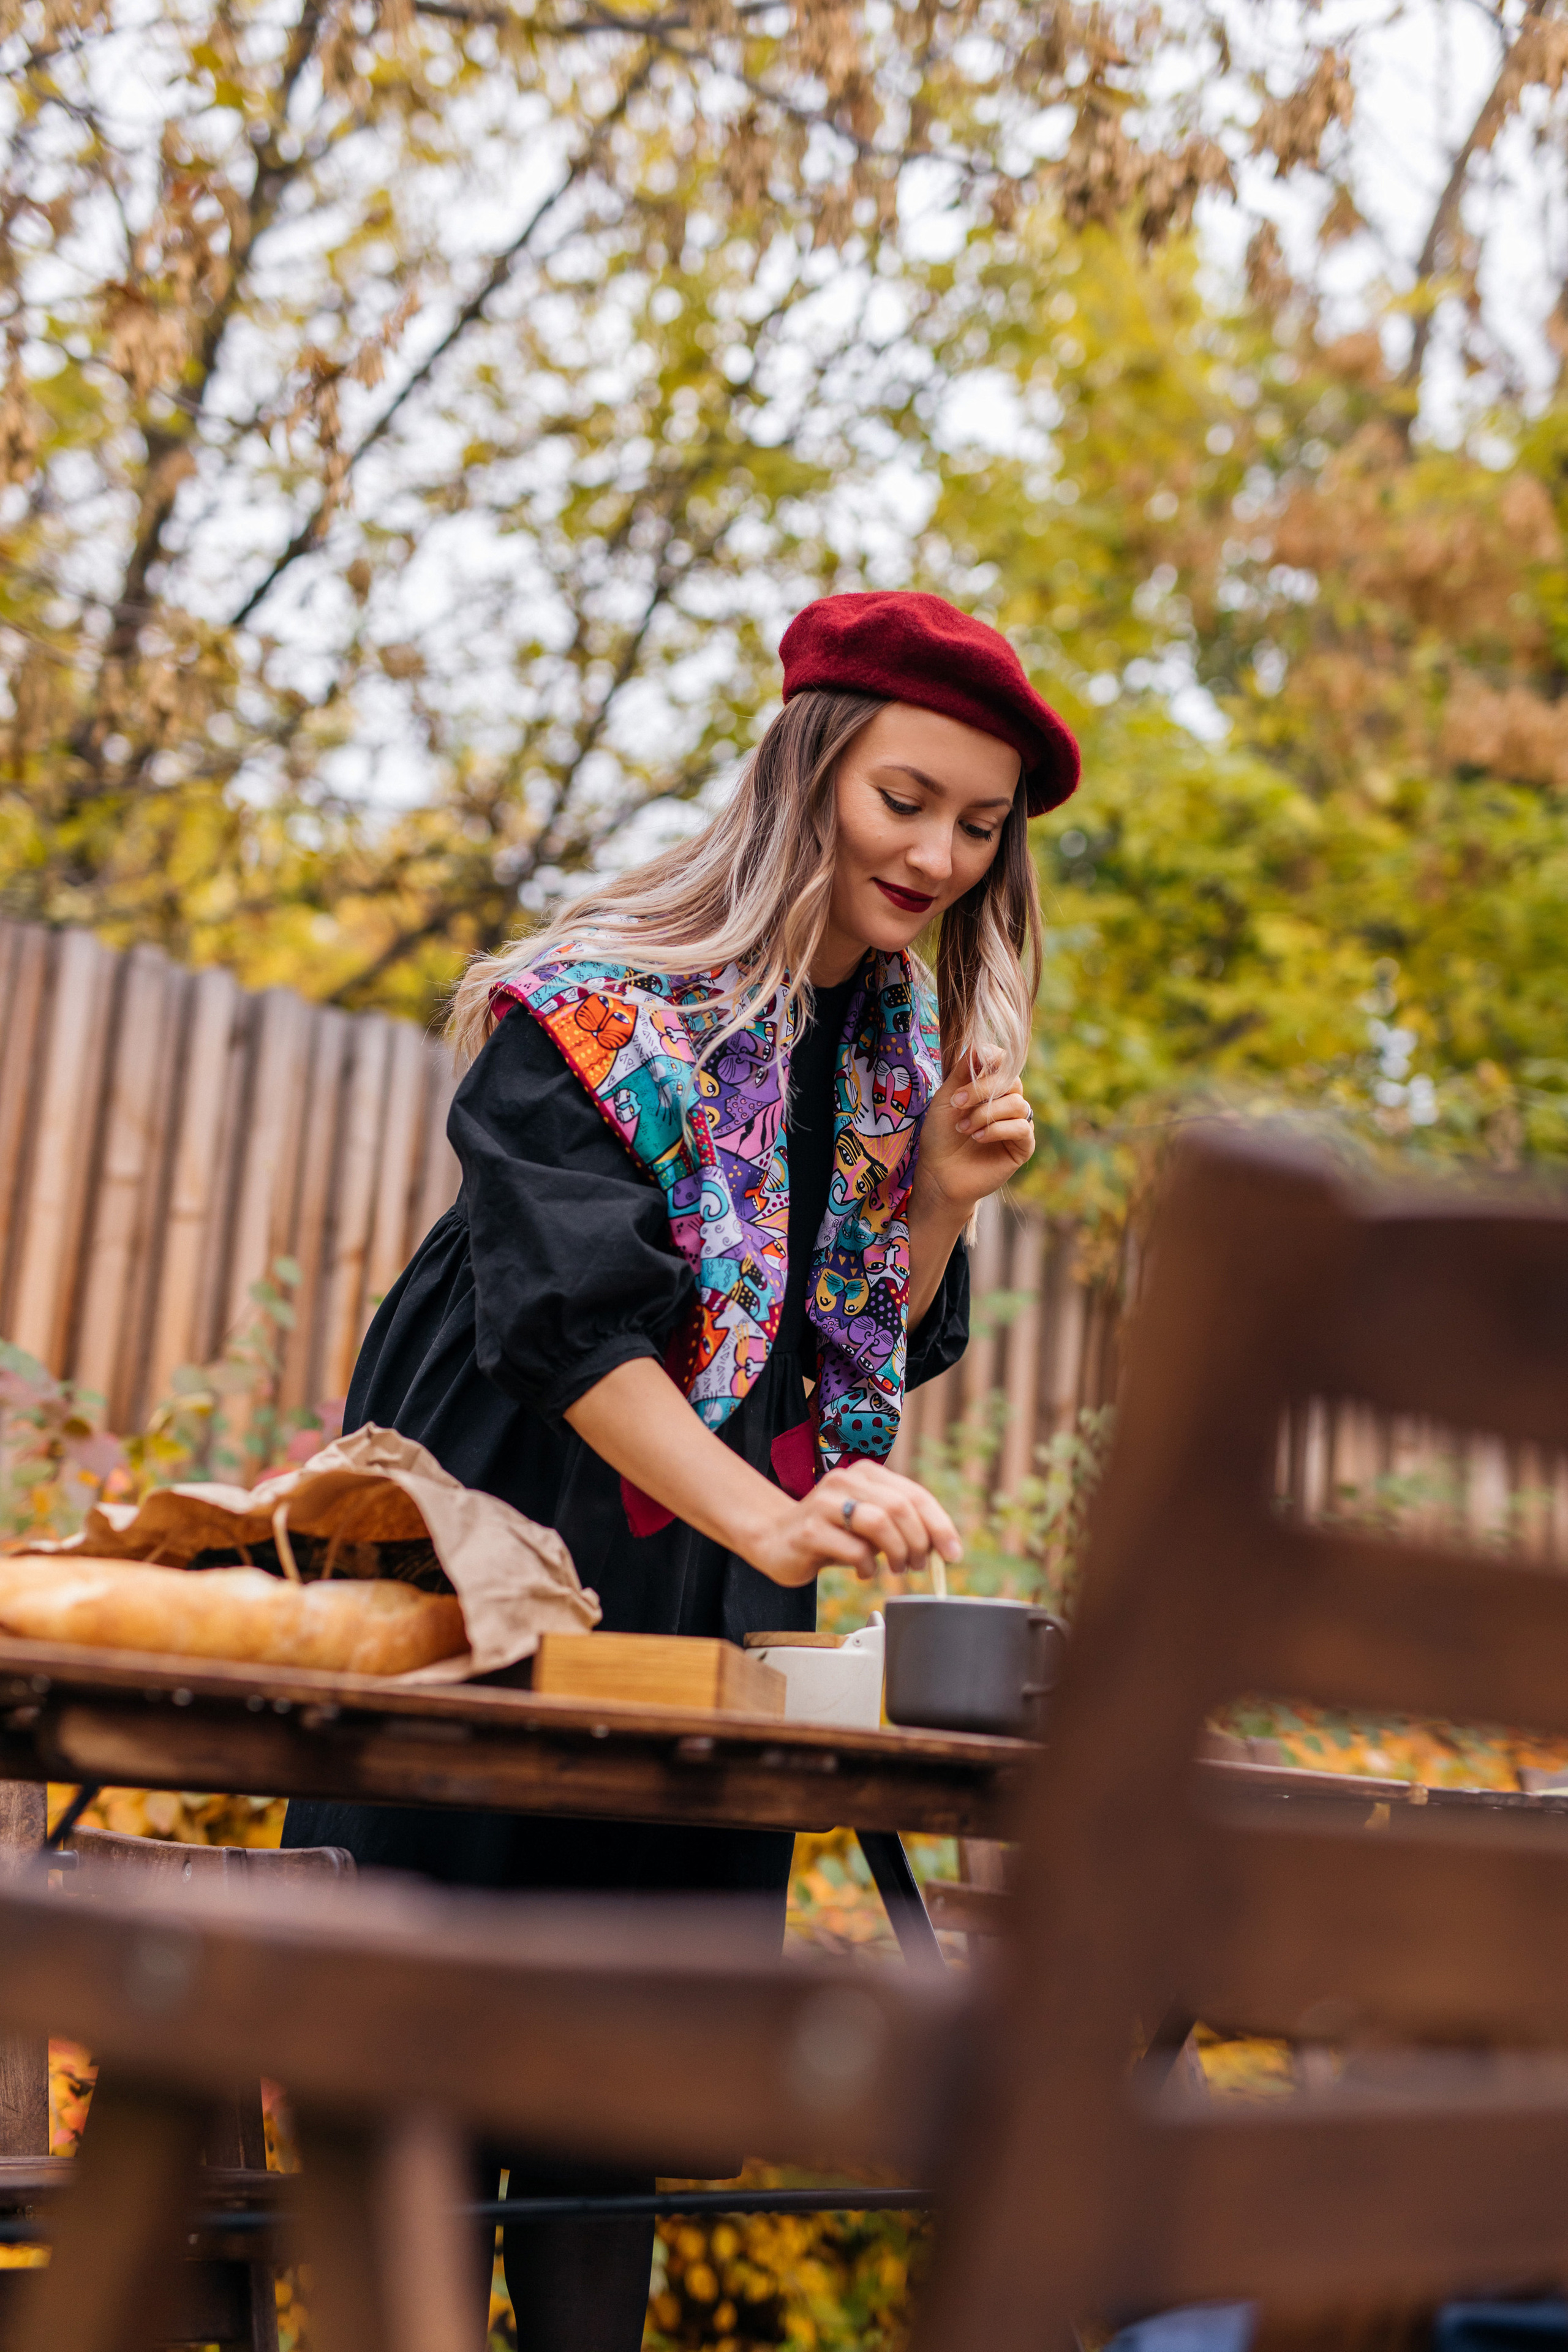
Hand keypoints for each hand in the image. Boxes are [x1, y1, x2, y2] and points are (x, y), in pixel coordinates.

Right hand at [748, 1461, 962, 1589]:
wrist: (772, 1538)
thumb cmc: (827, 1533)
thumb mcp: (867, 1526)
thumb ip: (898, 1528)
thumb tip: (939, 1548)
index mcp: (866, 1474)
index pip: (915, 1494)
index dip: (939, 1525)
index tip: (953, 1553)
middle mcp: (845, 1480)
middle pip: (900, 1507)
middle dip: (919, 1542)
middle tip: (919, 1565)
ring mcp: (824, 1503)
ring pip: (879, 1521)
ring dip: (897, 1552)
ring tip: (896, 1569)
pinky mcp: (809, 1530)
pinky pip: (852, 1548)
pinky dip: (867, 1565)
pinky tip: (864, 1571)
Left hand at [911, 1052, 1035, 1220]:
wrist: (939, 1173)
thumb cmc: (940, 1135)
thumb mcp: (946, 1098)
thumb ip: (964, 1072)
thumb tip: (981, 1045)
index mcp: (991, 1087)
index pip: (1004, 1062)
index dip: (993, 1059)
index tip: (975, 1063)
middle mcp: (1007, 1102)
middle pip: (1011, 1080)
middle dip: (982, 1089)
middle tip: (957, 1103)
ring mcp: (1017, 1123)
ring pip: (1017, 1103)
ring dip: (986, 1113)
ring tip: (964, 1128)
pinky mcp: (1023, 1146)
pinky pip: (1022, 1127)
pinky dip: (997, 1129)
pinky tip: (978, 1137)